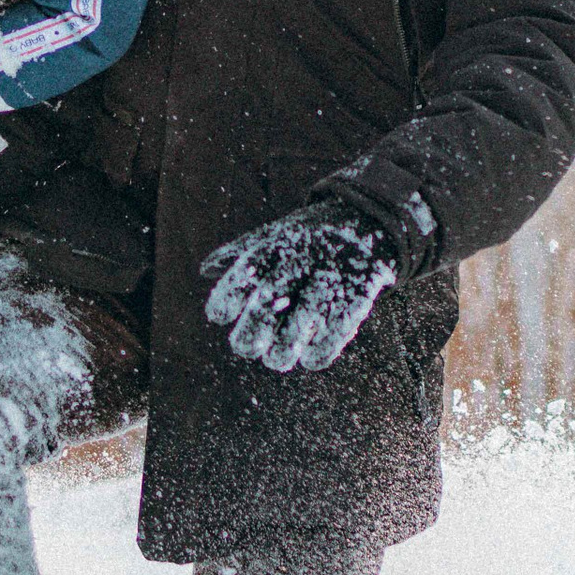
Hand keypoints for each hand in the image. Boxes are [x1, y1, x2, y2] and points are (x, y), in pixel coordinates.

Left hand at [201, 201, 397, 375]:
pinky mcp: (356, 298)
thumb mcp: (275, 234)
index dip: (226, 299)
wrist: (368, 218)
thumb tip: (205, 269)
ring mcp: (330, 281)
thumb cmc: (309, 236)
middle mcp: (302, 261)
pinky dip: (316, 354)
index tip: (220, 314)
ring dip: (281, 352)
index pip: (243, 275)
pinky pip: (332, 340)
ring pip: (297, 332)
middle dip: (249, 335)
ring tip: (277, 355)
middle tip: (246, 345)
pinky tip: (307, 355)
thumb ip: (240, 253)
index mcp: (278, 245)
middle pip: (267, 305)